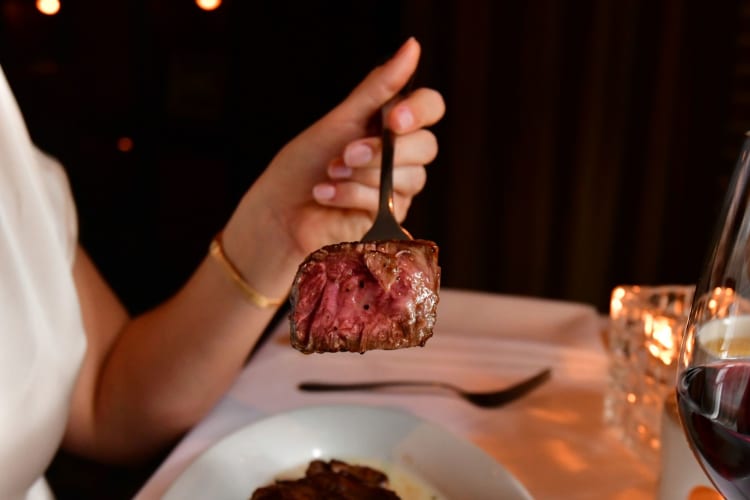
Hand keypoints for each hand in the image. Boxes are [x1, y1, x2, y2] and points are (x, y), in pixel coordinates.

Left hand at [226, 37, 444, 268]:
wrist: (276, 212)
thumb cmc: (303, 165)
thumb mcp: (339, 121)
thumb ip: (378, 88)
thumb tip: (412, 46)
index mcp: (389, 127)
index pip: (430, 108)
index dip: (419, 110)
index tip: (393, 117)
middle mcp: (399, 157)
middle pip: (426, 146)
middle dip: (384, 150)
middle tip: (346, 154)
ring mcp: (396, 190)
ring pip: (411, 177)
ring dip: (364, 174)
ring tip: (330, 173)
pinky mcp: (387, 220)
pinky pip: (389, 202)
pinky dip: (353, 194)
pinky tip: (325, 194)